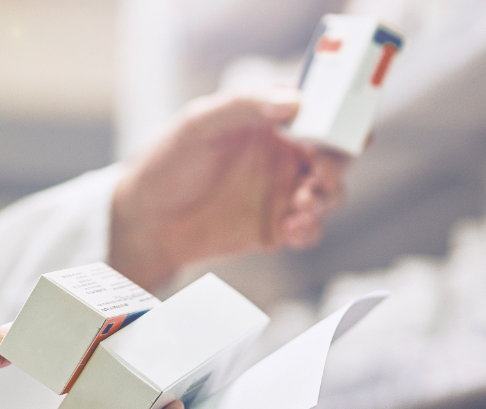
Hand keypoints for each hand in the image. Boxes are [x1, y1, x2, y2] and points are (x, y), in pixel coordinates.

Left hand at [109, 92, 350, 290]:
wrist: (146, 220)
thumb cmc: (167, 163)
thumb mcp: (199, 124)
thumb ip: (244, 107)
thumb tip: (293, 101)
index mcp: (271, 120)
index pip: (319, 109)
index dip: (337, 113)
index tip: (336, 124)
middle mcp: (284, 154)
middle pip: (337, 153)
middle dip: (339, 160)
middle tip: (320, 169)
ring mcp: (282, 192)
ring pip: (330, 193)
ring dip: (327, 196)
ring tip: (301, 202)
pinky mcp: (277, 228)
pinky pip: (310, 230)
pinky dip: (310, 229)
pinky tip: (292, 226)